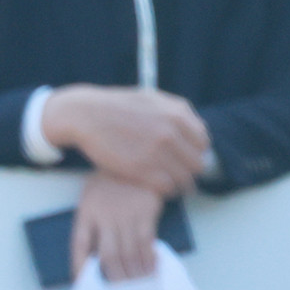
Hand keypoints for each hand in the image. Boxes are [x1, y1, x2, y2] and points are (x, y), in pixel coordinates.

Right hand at [42, 86, 209, 195]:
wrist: (86, 114)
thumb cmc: (119, 106)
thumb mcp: (153, 98)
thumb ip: (178, 112)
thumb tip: (198, 127)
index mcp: (178, 114)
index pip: (203, 144)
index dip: (196, 153)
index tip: (186, 159)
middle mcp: (171, 133)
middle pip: (197, 164)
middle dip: (190, 172)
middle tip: (179, 176)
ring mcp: (157, 152)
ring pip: (184, 179)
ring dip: (179, 185)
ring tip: (170, 185)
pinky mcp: (141, 170)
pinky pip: (166, 188)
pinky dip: (165, 191)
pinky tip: (158, 188)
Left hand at [71, 174, 161, 281]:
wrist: (138, 150)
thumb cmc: (114, 176)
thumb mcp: (95, 192)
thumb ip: (95, 218)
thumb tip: (100, 252)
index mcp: (87, 211)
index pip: (79, 246)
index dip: (80, 267)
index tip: (83, 283)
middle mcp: (104, 216)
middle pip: (108, 257)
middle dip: (116, 277)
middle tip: (122, 289)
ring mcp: (126, 215)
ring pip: (128, 253)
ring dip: (134, 272)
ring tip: (139, 282)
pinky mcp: (146, 211)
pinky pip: (146, 242)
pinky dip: (149, 258)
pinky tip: (152, 266)